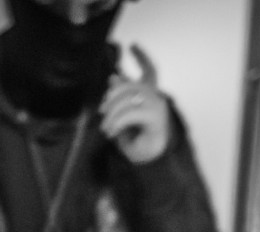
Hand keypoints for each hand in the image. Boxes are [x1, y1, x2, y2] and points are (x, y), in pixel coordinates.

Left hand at [101, 44, 170, 163]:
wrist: (148, 159)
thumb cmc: (136, 138)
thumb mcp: (122, 116)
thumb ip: (119, 97)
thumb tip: (113, 77)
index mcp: (150, 95)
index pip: (149, 70)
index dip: (142, 57)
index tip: (132, 45)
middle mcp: (156, 98)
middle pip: (131, 85)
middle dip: (112, 96)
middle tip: (102, 111)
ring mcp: (157, 107)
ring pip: (129, 99)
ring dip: (112, 113)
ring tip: (105, 128)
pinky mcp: (155, 118)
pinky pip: (131, 113)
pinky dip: (117, 123)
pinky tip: (111, 133)